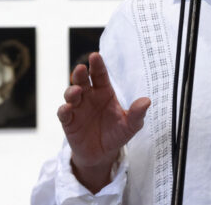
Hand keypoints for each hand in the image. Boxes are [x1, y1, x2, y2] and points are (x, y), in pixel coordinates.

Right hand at [57, 52, 150, 192]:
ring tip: (77, 91)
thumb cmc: (116, 133)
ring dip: (72, 91)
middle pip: (82, 80)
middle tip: (82, 69)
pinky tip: (67, 108)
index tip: (95, 56)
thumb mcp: (130, 126)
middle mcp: (88, 96)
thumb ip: (136, 114)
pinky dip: (64, 110)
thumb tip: (146, 101)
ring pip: (70, 94)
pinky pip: (63, 113)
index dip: (97, 65)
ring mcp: (77, 107)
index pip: (99, 74)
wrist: (102, 154)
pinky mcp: (68, 121)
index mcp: (104, 91)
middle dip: (80, 73)